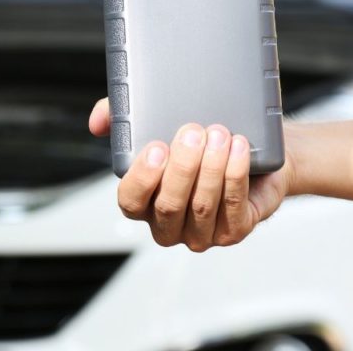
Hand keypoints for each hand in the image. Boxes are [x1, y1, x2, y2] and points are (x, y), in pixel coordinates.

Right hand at [88, 98, 289, 250]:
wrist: (254, 158)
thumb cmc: (199, 144)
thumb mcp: (154, 124)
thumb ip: (120, 118)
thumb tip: (98, 123)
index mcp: (144, 202)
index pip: (130, 202)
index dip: (142, 177)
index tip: (157, 147)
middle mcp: (169, 224)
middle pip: (169, 205)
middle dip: (183, 166)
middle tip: (194, 133)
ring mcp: (201, 232)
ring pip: (202, 206)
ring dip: (211, 167)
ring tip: (219, 134)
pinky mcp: (233, 230)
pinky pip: (232, 206)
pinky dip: (235, 174)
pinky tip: (237, 150)